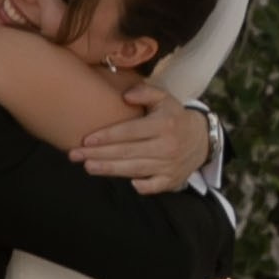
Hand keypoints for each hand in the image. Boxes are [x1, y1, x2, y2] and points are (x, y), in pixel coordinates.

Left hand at [71, 80, 211, 193]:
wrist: (203, 139)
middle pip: (127, 152)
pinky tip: (124, 182)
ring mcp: (169, 165)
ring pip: (135, 169)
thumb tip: (125, 96)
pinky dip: (140, 186)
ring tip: (88, 166)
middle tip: (75, 155)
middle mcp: (166, 146)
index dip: (107, 136)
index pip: (130, 131)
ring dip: (109, 169)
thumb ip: (145, 92)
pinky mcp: (171, 180)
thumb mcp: (164, 98)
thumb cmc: (174, 117)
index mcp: (163, 124)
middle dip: (99, 154)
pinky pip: (153, 186)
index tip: (86, 139)